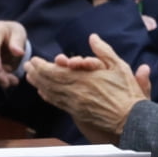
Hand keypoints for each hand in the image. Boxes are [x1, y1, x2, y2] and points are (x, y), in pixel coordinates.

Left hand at [25, 34, 148, 141]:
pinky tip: (42, 92)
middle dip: (36, 73)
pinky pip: (57, 103)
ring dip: (38, 84)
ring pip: (51, 92)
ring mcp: (75, 103)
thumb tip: (93, 38)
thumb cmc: (127, 92)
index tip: (35, 60)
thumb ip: (104, 51)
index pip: (56, 71)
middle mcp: (76, 91)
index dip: (42, 66)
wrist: (130, 118)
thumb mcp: (120, 66)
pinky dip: (47, 96)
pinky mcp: (77, 112)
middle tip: (27, 66)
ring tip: (30, 77)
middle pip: (49, 81)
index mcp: (85, 78)